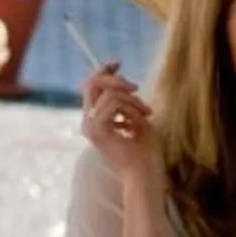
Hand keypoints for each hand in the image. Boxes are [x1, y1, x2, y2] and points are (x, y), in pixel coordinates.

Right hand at [81, 62, 159, 178]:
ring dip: (132, 99)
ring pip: (108, 94)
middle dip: (116, 79)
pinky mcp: (97, 131)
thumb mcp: (138, 119)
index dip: (103, 71)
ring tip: (147, 113)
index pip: (91, 87)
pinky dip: (131, 108)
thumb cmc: (146, 152)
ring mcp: (90, 127)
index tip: (118, 62)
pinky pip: (112, 104)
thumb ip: (128, 102)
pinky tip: (140, 122)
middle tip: (137, 87)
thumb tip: (125, 82)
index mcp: (96, 120)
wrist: (145, 174)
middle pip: (92, 84)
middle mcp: (88, 122)